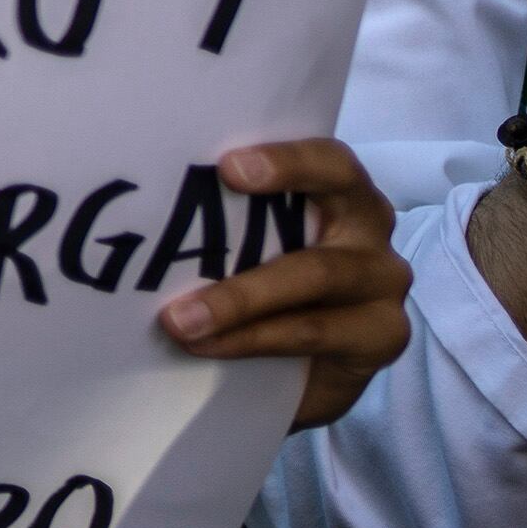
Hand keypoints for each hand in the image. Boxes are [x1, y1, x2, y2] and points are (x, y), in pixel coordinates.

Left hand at [156, 138, 412, 430]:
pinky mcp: (382, 337)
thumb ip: (225, 218)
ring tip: (179, 321)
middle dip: (254, 238)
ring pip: (314, 279)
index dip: (286, 162)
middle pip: (333, 215)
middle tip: (186, 255)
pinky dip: (254, 340)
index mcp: (342, 192)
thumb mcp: (251, 239)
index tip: (226, 167)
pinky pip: (313, 333)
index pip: (329, 162)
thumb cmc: (265, 276)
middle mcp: (370, 232)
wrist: (299, 365)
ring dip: (239, 302)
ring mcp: (382, 286)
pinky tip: (208, 346)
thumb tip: (144, 209)